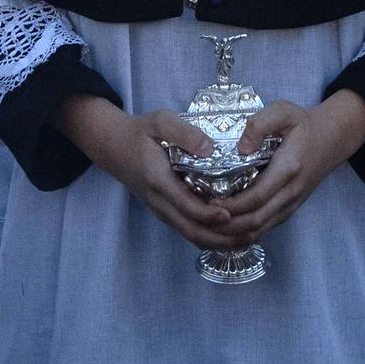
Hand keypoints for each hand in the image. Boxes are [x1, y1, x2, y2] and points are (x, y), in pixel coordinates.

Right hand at [57, 98, 244, 252]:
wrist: (113, 147)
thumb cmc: (140, 132)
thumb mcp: (159, 121)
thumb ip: (183, 132)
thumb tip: (209, 148)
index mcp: (158, 180)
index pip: (185, 205)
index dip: (209, 214)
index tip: (231, 214)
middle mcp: (160, 202)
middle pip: (191, 230)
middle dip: (221, 237)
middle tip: (251, 232)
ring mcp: (162, 210)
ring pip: (190, 235)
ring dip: (219, 241)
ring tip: (248, 237)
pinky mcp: (166, 212)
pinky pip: (188, 230)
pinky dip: (210, 237)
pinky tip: (231, 233)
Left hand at [219, 90, 364, 242]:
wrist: (332, 139)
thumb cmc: (303, 125)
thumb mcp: (284, 111)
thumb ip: (261, 123)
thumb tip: (241, 148)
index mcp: (288, 168)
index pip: (257, 196)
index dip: (232, 206)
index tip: (208, 203)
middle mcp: (291, 192)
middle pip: (256, 220)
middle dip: (227, 225)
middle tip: (201, 217)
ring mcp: (291, 204)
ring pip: (260, 229)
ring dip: (233, 233)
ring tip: (208, 225)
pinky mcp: (289, 208)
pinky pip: (266, 227)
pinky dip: (244, 232)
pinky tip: (225, 227)